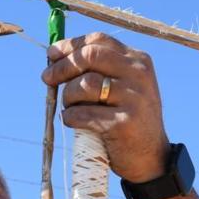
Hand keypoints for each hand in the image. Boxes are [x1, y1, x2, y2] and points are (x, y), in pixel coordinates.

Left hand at [41, 33, 169, 183]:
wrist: (151, 158)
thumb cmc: (128, 119)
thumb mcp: (124, 87)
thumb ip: (100, 70)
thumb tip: (56, 58)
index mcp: (138, 60)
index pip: (99, 40)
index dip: (70, 45)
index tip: (52, 54)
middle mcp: (139, 75)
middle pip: (90, 56)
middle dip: (62, 67)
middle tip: (47, 78)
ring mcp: (133, 99)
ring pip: (84, 85)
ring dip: (68, 96)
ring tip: (70, 107)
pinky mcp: (123, 123)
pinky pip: (83, 114)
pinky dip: (70, 117)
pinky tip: (73, 121)